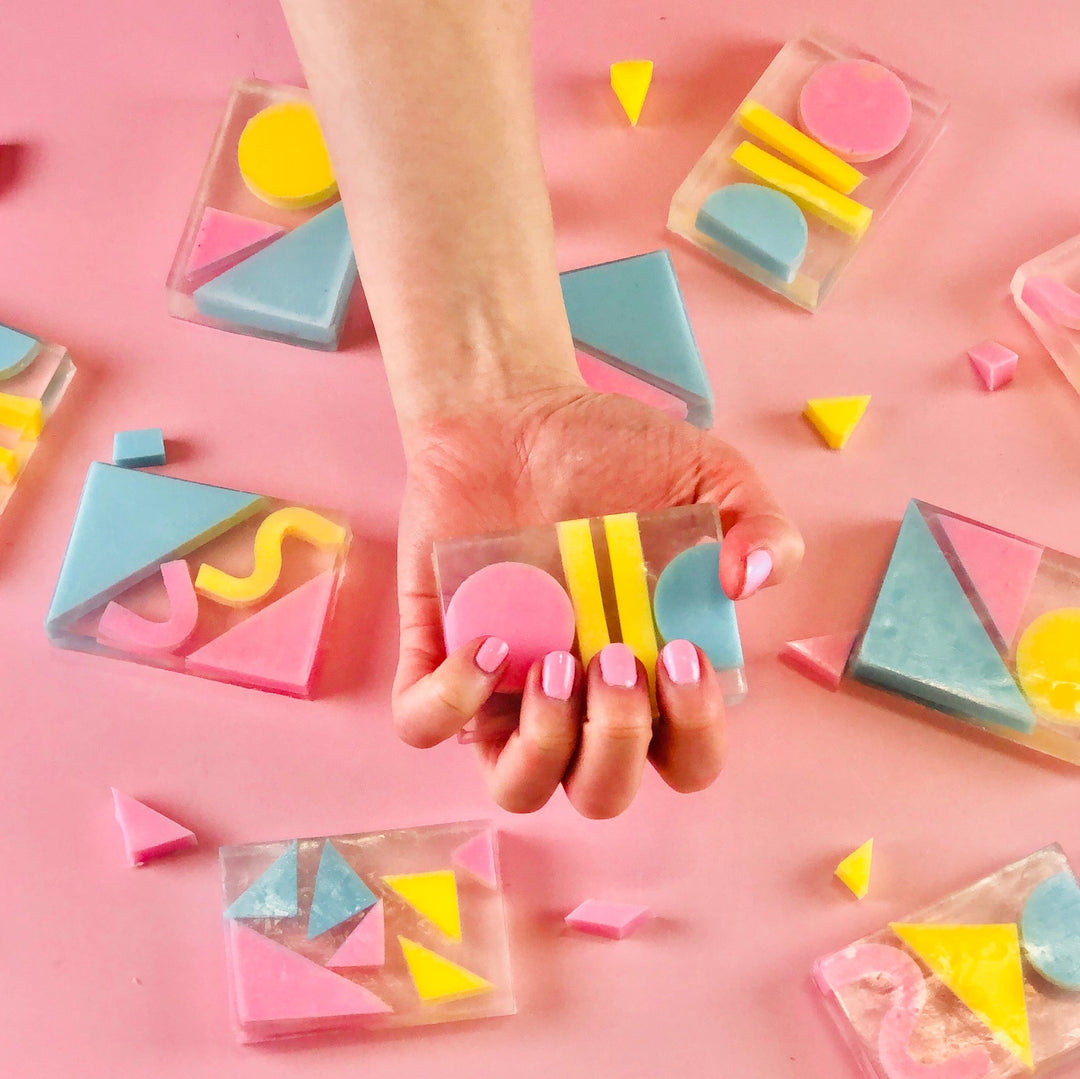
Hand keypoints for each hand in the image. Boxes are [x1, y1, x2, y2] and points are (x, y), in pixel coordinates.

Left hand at [392, 382, 802, 817]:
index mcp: (650, 674)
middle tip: (613, 657)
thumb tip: (754, 582)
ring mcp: (506, 687)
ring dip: (540, 748)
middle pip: (602, 794)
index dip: (693, 734)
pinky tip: (484, 642)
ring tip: (551, 665)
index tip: (680, 654)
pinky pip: (426, 727)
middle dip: (615, 745)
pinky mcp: (438, 657)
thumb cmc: (613, 454)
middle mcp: (580, 697)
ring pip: (516, 787)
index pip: (686, 759)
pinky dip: (450, 706)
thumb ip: (759, 522)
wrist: (516, 416)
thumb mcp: (707, 476)